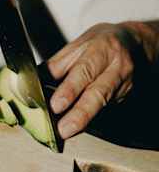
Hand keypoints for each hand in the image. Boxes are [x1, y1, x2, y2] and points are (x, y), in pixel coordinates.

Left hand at [48, 22, 147, 138]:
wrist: (133, 42)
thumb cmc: (101, 41)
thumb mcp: (78, 44)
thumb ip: (58, 63)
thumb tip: (38, 80)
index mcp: (102, 49)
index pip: (84, 71)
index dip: (70, 89)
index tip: (56, 104)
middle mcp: (117, 68)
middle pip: (99, 94)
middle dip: (80, 114)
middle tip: (64, 129)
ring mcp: (124, 84)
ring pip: (103, 105)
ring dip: (84, 120)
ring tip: (67, 130)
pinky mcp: (126, 96)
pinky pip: (107, 108)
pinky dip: (91, 117)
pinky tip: (78, 124)